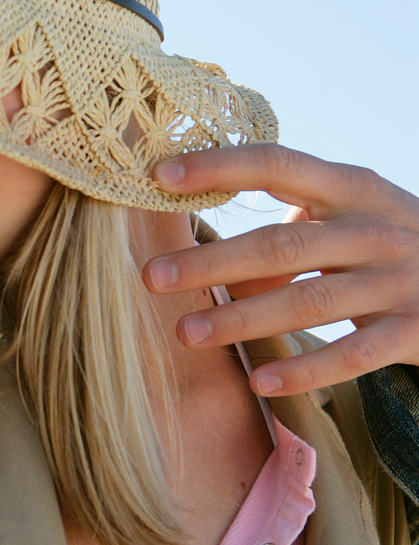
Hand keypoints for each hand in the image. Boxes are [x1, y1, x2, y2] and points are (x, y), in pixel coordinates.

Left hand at [142, 144, 418, 396]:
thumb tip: (224, 267)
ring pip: (307, 301)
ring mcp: (398, 279)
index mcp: (354, 187)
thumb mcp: (355, 219)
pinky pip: (351, 354)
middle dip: (212, 260)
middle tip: (153, 276)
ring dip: (241, 318)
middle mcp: (376, 227)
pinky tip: (260, 381)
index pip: (277, 163)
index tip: (160, 177)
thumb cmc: (397, 247)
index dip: (219, 166)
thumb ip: (295, 229)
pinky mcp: (415, 330)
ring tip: (186, 332)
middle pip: (280, 242)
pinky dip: (304, 368)